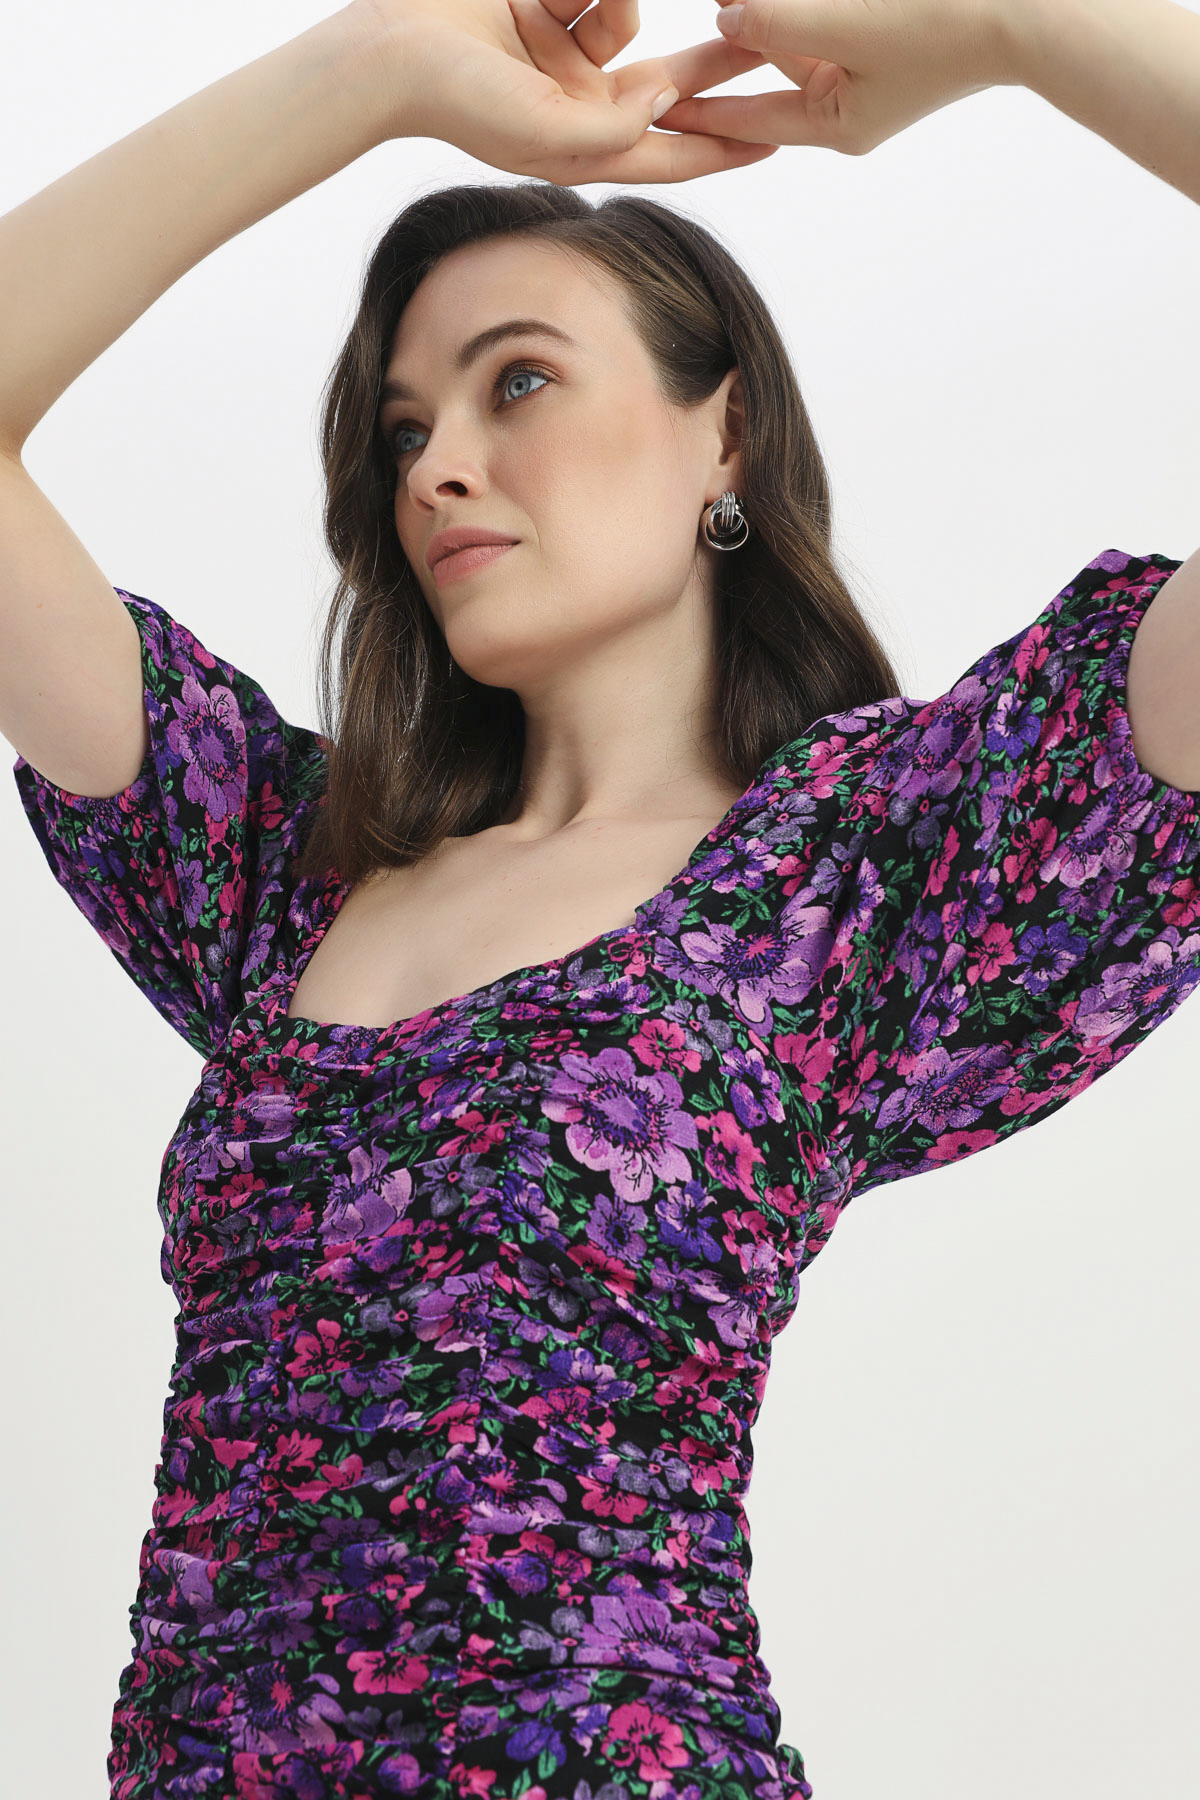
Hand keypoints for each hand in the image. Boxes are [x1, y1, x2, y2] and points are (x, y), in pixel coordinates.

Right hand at [347, 0, 779, 184]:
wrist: (386, 49)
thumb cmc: (457, 101)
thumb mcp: (543, 132)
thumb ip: (616, 128)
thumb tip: (671, 98)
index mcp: (583, 146)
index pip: (669, 151)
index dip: (724, 147)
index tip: (777, 138)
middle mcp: (581, 100)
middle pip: (670, 81)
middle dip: (717, 60)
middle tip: (770, 40)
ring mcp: (563, 52)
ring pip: (625, 17)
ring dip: (605, 3)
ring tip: (544, 5)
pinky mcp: (544, 7)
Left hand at [655, 0, 1019, 155]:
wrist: (1031, 9)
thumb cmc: (943, 21)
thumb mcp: (842, 22)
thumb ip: (775, 19)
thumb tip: (725, 13)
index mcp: (836, 125)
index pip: (747, 121)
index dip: (696, 109)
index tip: (650, 107)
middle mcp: (849, 107)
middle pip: (769, 72)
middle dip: (730, 44)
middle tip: (684, 39)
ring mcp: (871, 72)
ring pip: (796, 39)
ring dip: (764, 18)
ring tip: (728, 6)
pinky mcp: (889, 35)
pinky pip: (826, 22)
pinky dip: (798, 12)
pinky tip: (761, 2)